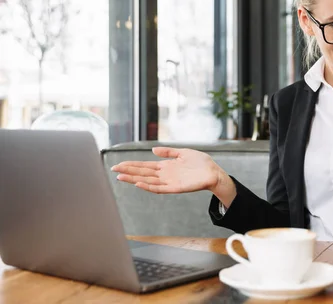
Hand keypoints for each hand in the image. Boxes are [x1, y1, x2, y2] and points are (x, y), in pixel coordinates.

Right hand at [111, 147, 236, 205]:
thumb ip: (168, 152)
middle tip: (112, 169)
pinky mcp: (175, 188)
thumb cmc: (201, 164)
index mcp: (165, 166)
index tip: (118, 164)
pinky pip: (159, 188)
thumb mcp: (183, 153)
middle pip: (142, 173)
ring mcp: (169, 182)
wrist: (214, 173)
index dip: (131, 165)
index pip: (144, 166)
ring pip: (147, 181)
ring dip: (134, 179)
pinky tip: (139, 183)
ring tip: (121, 177)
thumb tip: (153, 149)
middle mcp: (164, 175)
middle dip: (128, 171)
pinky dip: (149, 187)